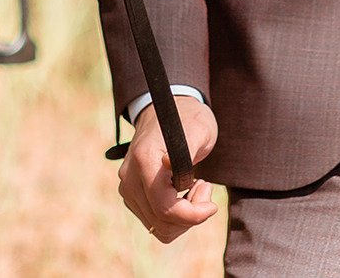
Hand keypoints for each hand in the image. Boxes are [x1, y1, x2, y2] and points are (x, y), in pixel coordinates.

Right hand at [118, 96, 218, 242]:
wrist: (165, 112)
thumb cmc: (187, 119)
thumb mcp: (199, 129)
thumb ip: (187, 148)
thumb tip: (168, 164)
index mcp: (144, 160)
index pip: (164, 207)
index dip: (193, 214)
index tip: (212, 203)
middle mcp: (130, 178)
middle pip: (162, 222)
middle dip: (191, 215)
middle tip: (205, 187)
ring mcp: (127, 189)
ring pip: (159, 227)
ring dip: (184, 217)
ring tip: (196, 186)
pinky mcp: (132, 197)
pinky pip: (156, 222)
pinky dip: (175, 216)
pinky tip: (183, 192)